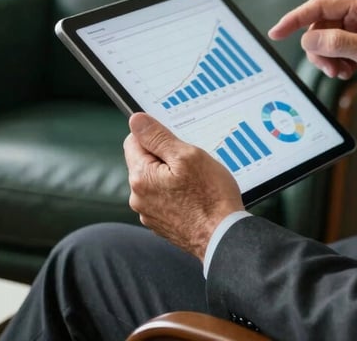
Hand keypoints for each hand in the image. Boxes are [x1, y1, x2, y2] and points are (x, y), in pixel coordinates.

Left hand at [123, 113, 243, 261]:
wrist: (222, 236)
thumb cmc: (210, 196)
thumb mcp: (187, 156)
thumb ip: (158, 137)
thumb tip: (136, 120)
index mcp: (141, 177)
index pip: (134, 141)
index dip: (156, 135)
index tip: (176, 141)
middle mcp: (138, 197)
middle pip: (145, 161)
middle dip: (166, 156)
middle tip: (192, 162)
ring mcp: (149, 213)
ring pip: (156, 180)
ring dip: (172, 175)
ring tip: (197, 181)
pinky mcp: (161, 223)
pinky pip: (164, 197)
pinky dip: (177, 192)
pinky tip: (196, 196)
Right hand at [268, 0, 356, 106]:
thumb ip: (337, 43)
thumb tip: (308, 40)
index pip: (319, 5)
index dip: (295, 19)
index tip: (277, 32)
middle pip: (319, 25)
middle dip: (318, 48)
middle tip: (329, 67)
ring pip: (325, 40)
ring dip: (327, 58)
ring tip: (341, 72)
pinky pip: (335, 50)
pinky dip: (335, 63)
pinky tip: (347, 72)